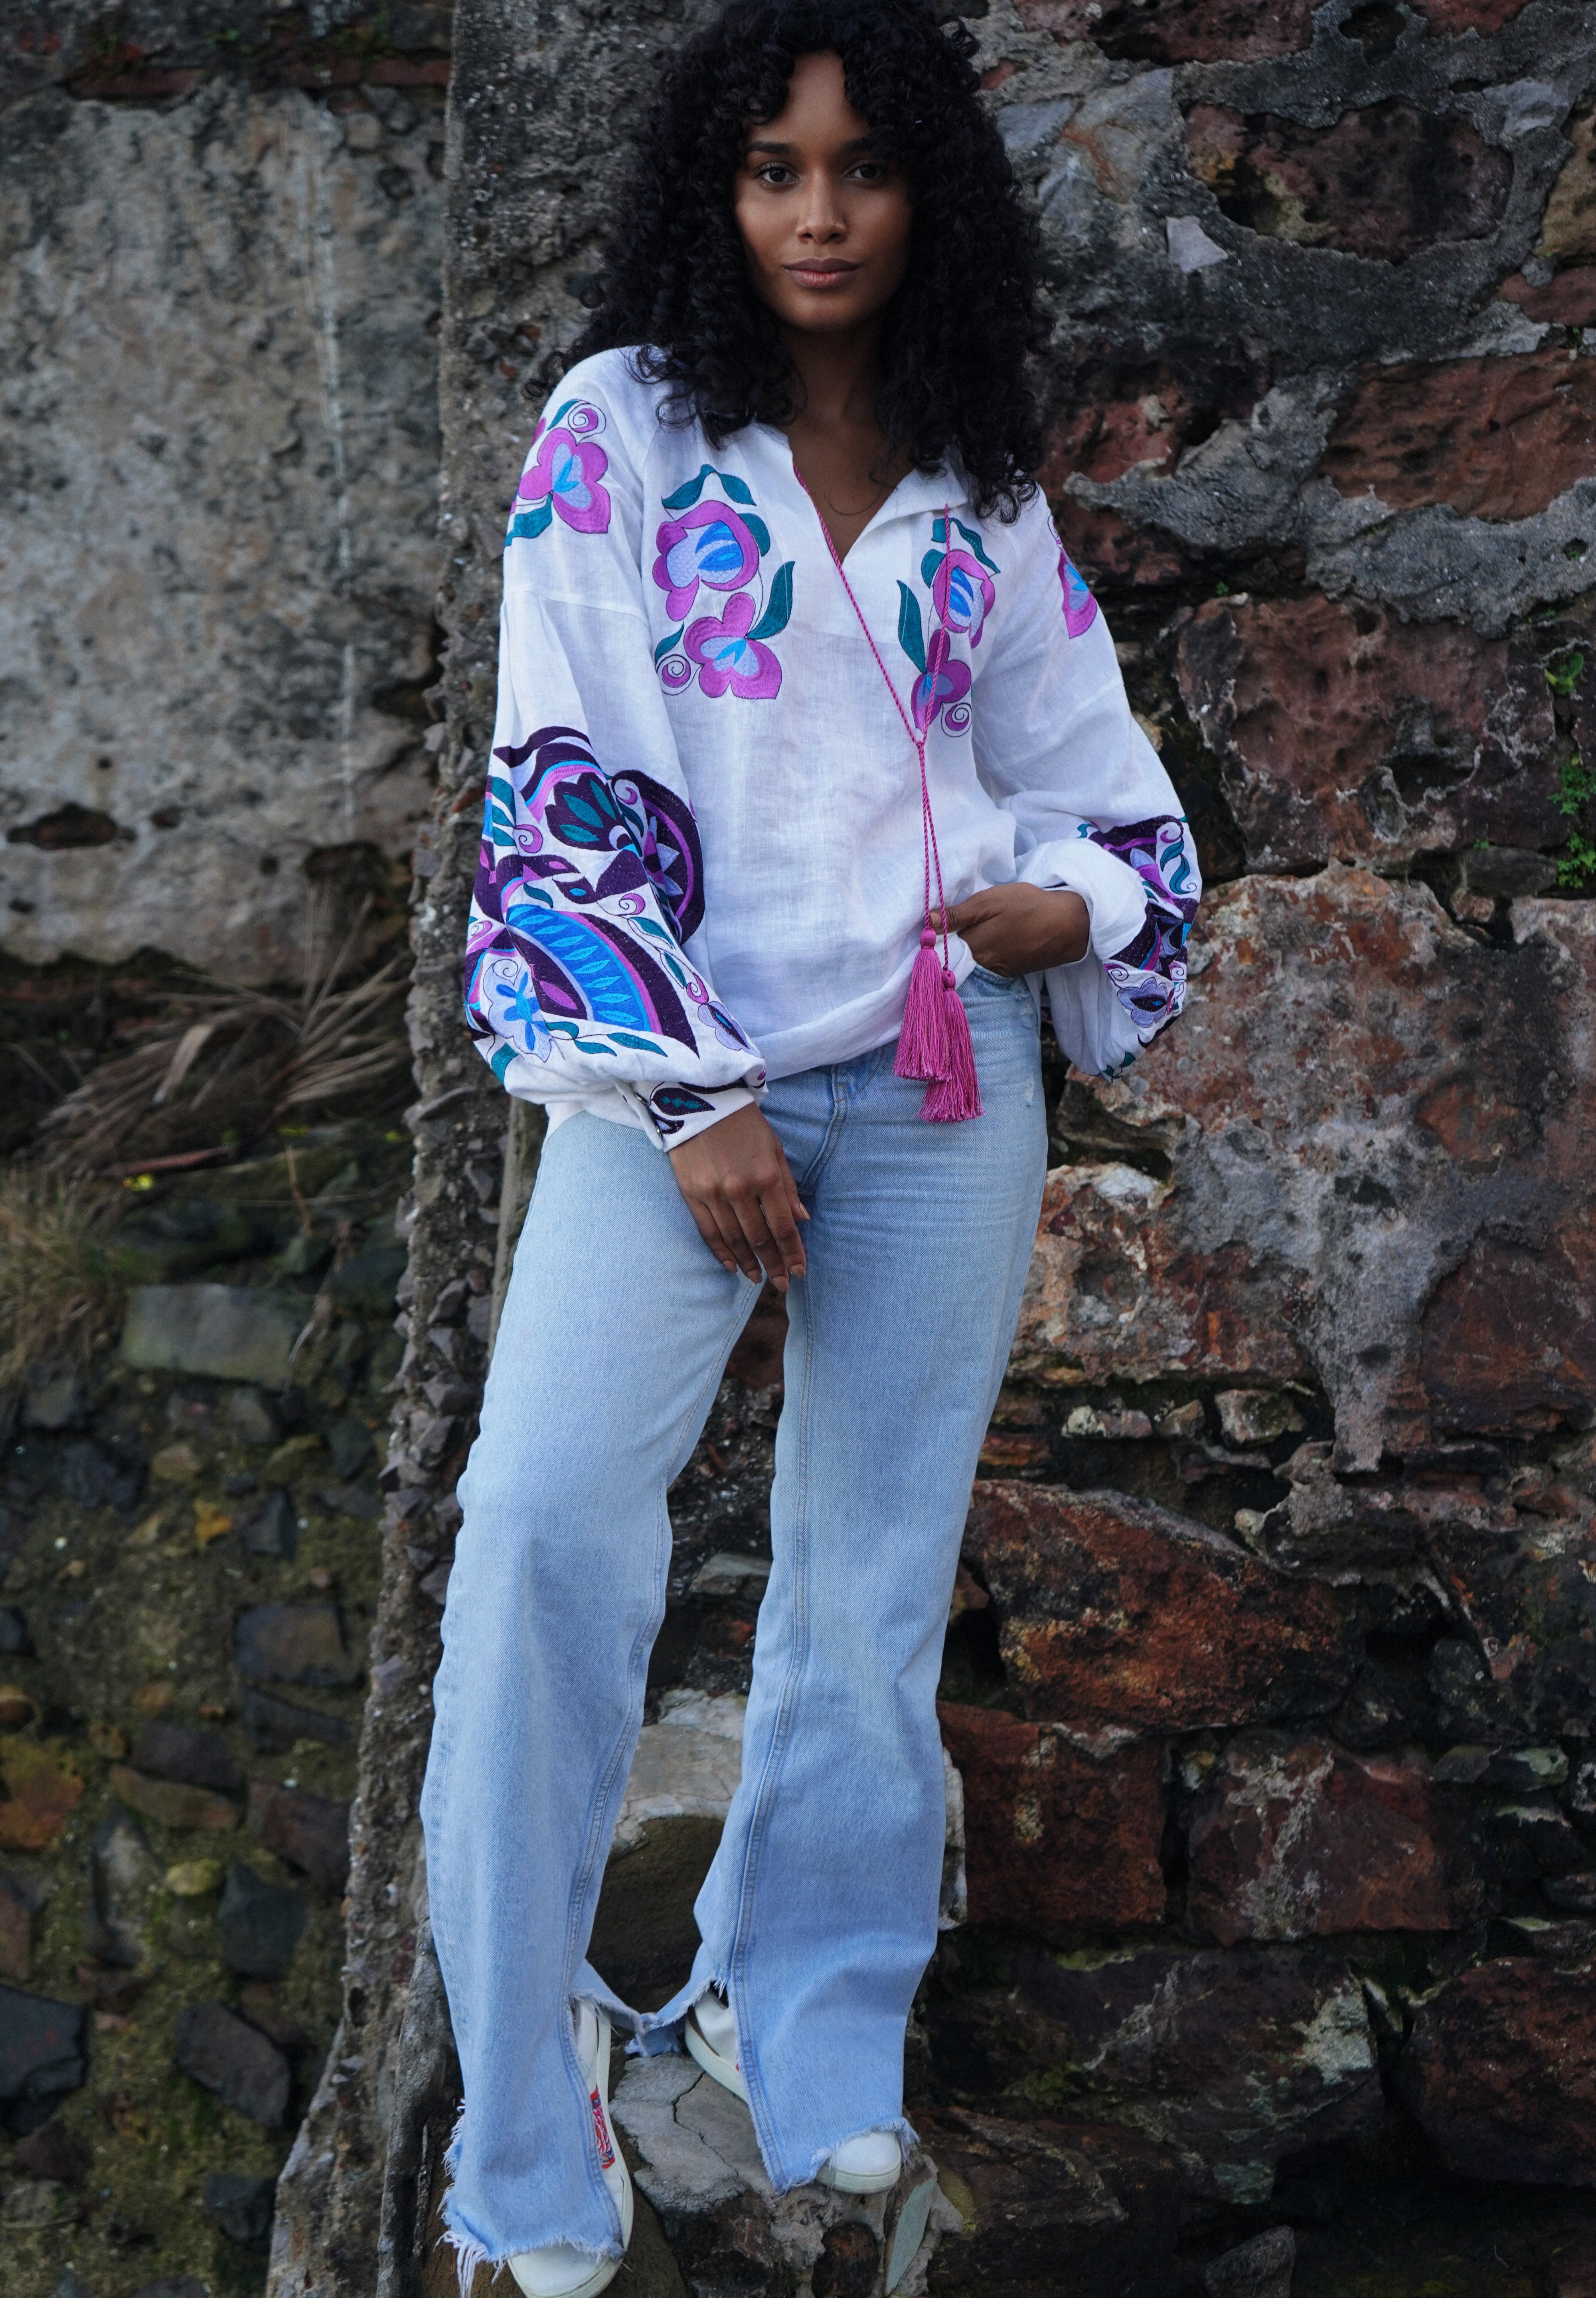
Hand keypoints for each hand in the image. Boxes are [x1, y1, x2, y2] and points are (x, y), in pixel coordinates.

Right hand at [668, 1104, 809, 1290]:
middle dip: (773, 1264)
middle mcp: (740, 1190)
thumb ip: (788, 1186)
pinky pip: (708, 1232)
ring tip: (758, 1279)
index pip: (784, 1227)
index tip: (799, 1272)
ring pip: (734, 1240)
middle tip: (782, 1284)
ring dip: (748, 1263)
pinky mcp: (692, 1193)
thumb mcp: (774, 1149)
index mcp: (767, 1176)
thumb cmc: (744, 1123)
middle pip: (760, 1239)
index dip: (792, 1253)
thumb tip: (801, 1219)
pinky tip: (732, 1266)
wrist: (699, 1100)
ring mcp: (714, 1193)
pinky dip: (721, 1252)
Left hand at [939, 884, 1089, 975]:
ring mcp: (997, 970)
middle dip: (953, 940)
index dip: (939, 931)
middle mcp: (982, 964)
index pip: (942, 944)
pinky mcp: (1010, 971)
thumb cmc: (1028, 906)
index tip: (939, 919)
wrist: (1068, 925)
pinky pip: (989, 963)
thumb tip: (927, 921)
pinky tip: (997, 937)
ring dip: (971, 946)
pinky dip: (987, 952)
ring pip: (973, 958)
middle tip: (962, 920)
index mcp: (973, 945)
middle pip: (956, 953)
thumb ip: (958, 913)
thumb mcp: (990, 901)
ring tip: (982, 927)